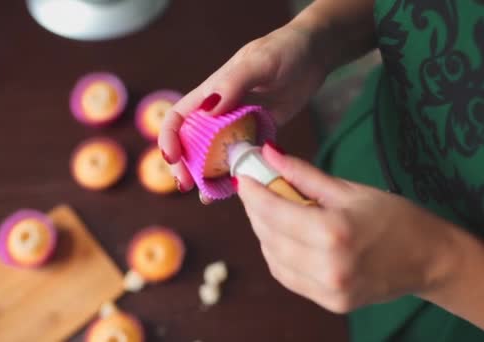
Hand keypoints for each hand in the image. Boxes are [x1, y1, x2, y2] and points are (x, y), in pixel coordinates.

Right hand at [159, 23, 329, 201]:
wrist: (314, 55)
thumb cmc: (284, 50)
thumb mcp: (259, 63)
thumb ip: (233, 84)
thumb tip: (208, 110)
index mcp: (212, 92)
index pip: (179, 117)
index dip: (170, 138)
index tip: (172, 159)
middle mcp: (220, 112)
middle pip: (192, 142)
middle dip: (185, 165)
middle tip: (187, 186)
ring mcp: (239, 125)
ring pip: (215, 155)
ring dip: (208, 175)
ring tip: (208, 196)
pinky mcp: (259, 134)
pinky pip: (243, 158)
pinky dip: (237, 174)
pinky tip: (237, 189)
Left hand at [235, 143, 459, 312]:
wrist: (430, 259)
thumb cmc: (396, 217)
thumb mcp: (350, 190)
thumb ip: (304, 175)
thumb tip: (270, 155)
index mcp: (334, 231)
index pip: (275, 212)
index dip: (253, 193)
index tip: (244, 177)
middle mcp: (328, 266)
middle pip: (270, 236)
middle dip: (256, 210)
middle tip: (256, 190)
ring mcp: (329, 289)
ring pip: (274, 259)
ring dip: (265, 234)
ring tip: (272, 212)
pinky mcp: (331, 302)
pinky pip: (288, 277)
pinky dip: (278, 255)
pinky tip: (284, 238)